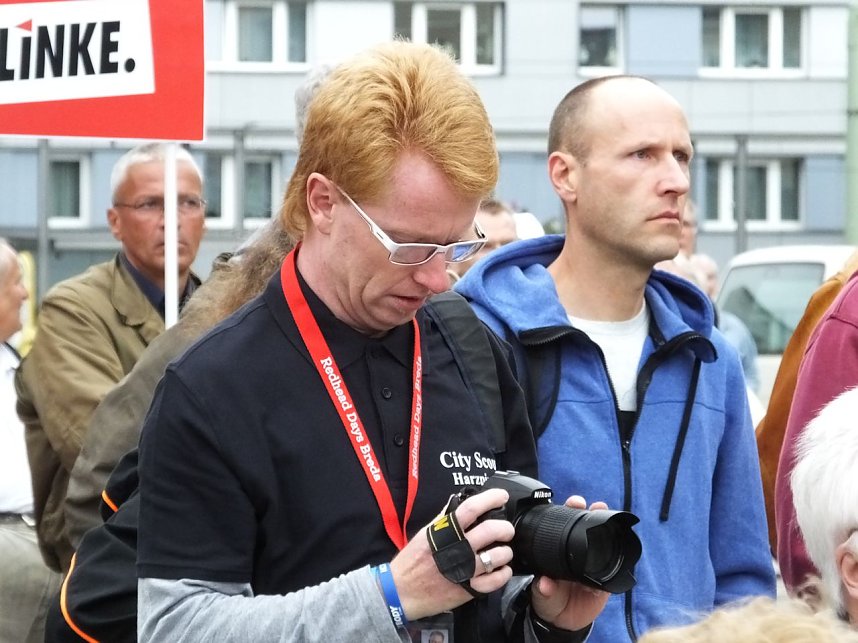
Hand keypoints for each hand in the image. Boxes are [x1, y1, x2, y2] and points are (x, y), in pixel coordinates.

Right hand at [390, 487, 514, 619]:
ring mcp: (464, 570)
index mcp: (444, 532)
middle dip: (505, 528)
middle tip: (507, 530)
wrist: (401, 593)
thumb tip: (458, 503)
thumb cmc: (411, 562)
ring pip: (497, 556)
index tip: (502, 496)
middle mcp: (457, 549)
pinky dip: (504, 573)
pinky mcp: (468, 590)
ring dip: (506, 551)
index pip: (471, 508)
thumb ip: (442, 519)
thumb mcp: (424, 535)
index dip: (490, 498)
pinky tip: (502, 569)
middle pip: (491, 530)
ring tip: (504, 551)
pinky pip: (495, 581)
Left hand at [530, 496, 609, 631]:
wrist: (562, 622)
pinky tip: (617, 545)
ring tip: (605, 511)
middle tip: (592, 504)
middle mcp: (577, 553)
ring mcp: (592, 564)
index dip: (569, 511)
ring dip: (606, 526)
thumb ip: (543, 590)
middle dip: (590, 511)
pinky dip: (616, 557)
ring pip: (602, 541)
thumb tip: (545, 583)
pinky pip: (613, 568)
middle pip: (585, 527)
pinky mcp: (605, 580)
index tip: (574, 502)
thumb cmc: (550, 601)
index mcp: (558, 551)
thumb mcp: (542, 596)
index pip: (564, 525)